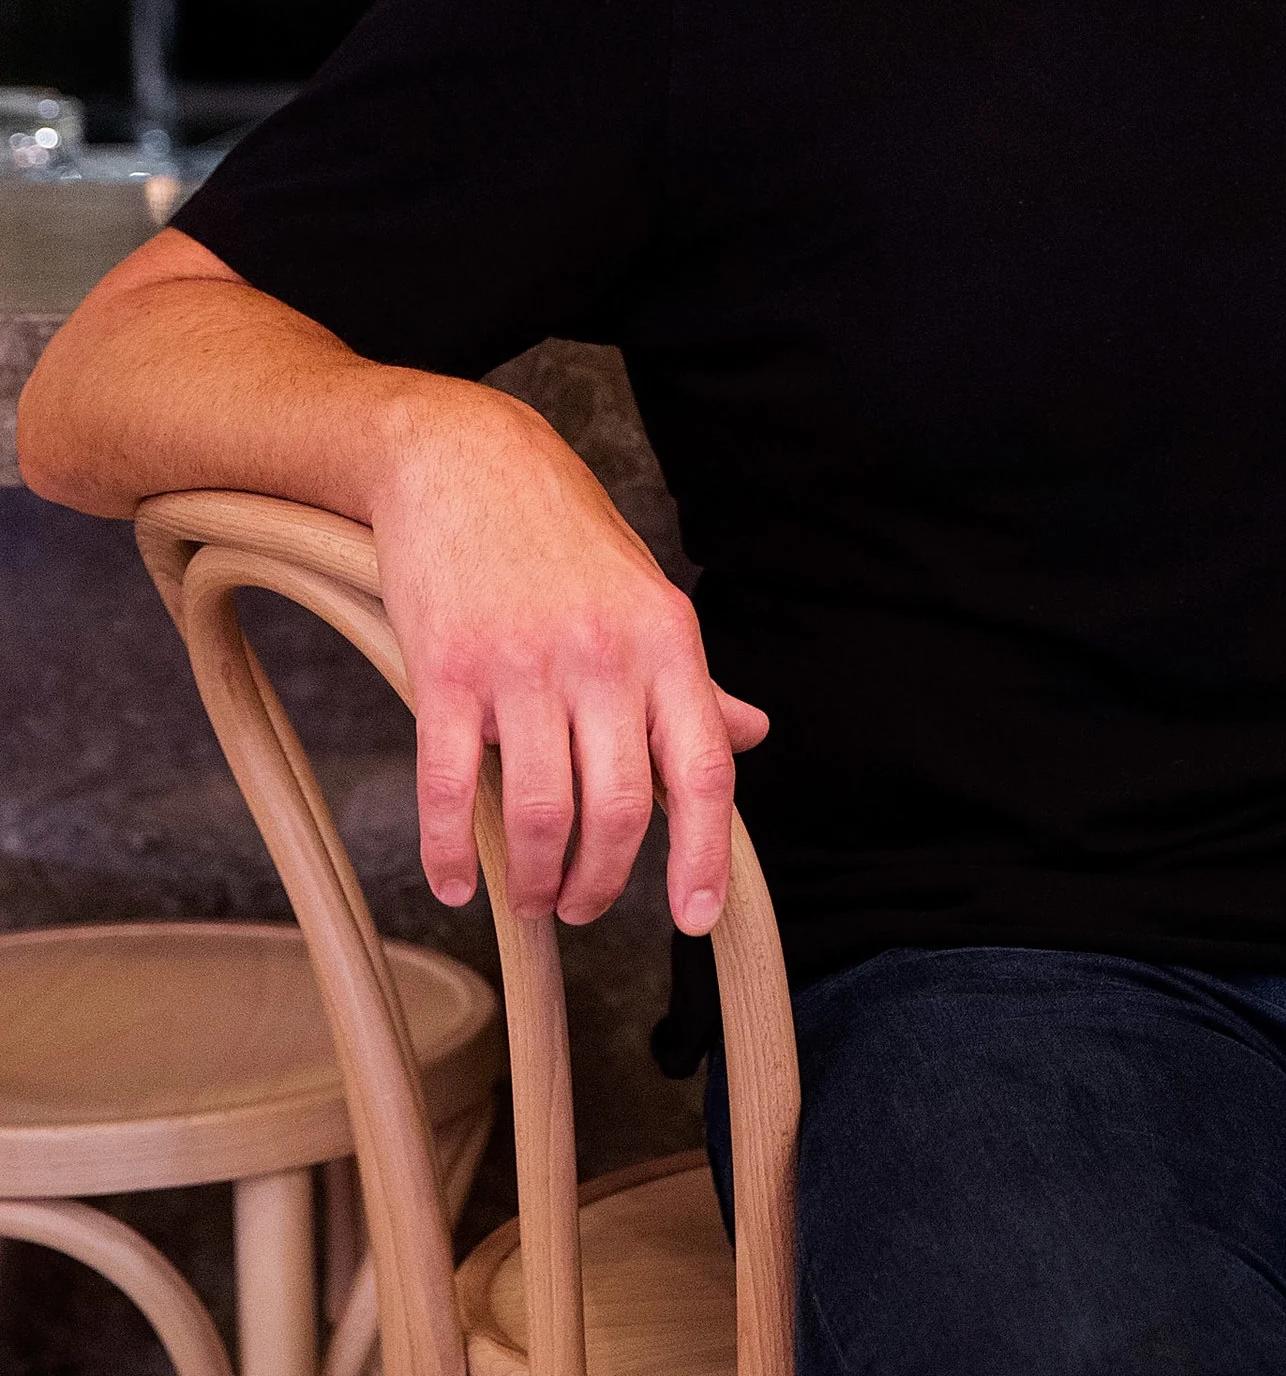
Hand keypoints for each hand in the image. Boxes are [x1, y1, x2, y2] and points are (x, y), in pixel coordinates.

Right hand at [370, 385, 767, 936]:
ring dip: (536, 876)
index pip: (704, 768)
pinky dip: (451, 850)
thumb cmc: (561, 533)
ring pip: (541, 810)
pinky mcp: (446, 670)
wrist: (462, 457)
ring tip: (532, 895)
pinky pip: (450, 787)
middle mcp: (602, 654)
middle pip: (621, 806)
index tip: (696, 918)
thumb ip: (693, 680)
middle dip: (604, 880)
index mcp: (667, 638)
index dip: (704, 855)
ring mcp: (521, 663)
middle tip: (583, 904)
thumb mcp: (646, 597)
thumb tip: (749, 735)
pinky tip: (457, 878)